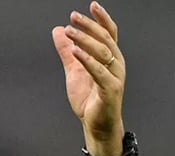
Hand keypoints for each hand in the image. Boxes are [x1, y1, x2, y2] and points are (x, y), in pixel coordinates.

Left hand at [52, 2, 124, 153]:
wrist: (96, 125)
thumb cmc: (90, 99)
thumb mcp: (74, 71)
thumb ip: (67, 52)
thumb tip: (58, 30)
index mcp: (110, 58)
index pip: (109, 33)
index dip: (101, 19)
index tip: (92, 5)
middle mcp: (116, 64)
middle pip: (105, 39)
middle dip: (89, 26)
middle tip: (73, 16)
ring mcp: (115, 76)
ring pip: (102, 52)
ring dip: (85, 40)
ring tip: (70, 32)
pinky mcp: (110, 89)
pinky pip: (99, 72)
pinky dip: (87, 60)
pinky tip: (75, 52)